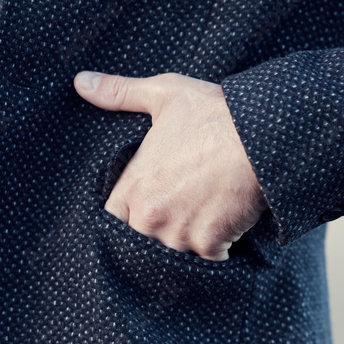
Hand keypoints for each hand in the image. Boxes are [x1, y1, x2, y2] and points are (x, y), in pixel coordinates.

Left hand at [74, 70, 267, 260]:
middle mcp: (150, 215)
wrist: (262, 136)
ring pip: (174, 253)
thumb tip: (81, 82)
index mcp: (134, 185)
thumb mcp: (163, 95)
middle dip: (159, 230)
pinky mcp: (209, 245)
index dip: (129, 214)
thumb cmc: (214, 114)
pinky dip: (215, 251)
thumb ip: (119, 93)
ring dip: (187, 243)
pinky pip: (206, 261)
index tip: (149, 205)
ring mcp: (179, 233)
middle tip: (183, 211)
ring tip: (204, 218)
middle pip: (141, 241)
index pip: (113, 219)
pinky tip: (225, 229)